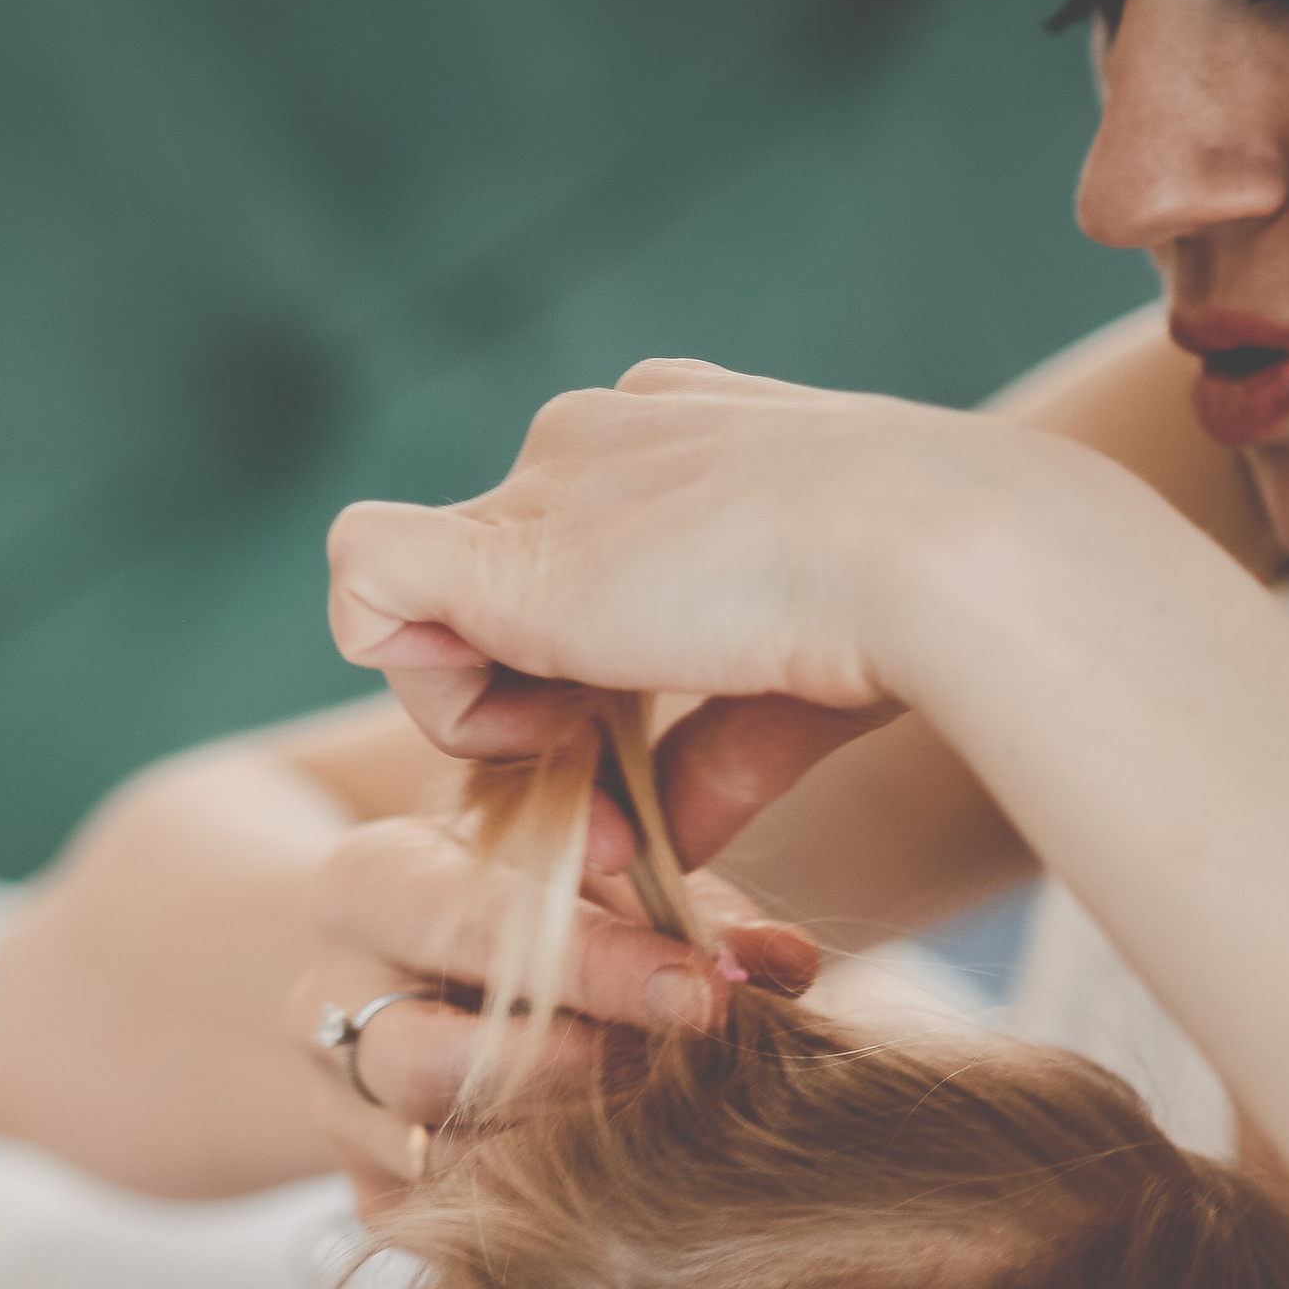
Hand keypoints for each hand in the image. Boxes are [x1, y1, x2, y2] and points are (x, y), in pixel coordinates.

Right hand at [294, 807, 817, 1208]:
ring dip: (565, 1156)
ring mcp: (336, 1114)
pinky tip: (614, 1187)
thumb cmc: (534, 903)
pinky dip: (537, 1216)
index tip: (704, 999)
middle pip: (434, 1062)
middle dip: (577, 1077)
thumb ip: (688, 906)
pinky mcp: (366, 1200)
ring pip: (444, 1161)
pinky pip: (450, 1229)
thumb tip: (782, 966)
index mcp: (369, 886)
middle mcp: (323, 1003)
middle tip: (694, 1078)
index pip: (474, 926)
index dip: (598, 967)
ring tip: (672, 1131)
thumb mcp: (599, 871)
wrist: (418, 973)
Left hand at [326, 362, 1018, 848]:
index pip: (567, 558)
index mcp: (680, 447)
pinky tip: (516, 724)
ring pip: (426, 598)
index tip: (637, 740)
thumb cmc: (899, 619)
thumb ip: (706, 763)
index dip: (577, 674)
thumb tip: (663, 846)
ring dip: (483, 709)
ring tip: (580, 748)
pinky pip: (362, 578)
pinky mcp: (496, 541)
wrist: (927, 557)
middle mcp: (599, 442)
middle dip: (524, 701)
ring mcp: (545, 479)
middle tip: (601, 771)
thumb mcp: (786, 697)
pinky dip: (412, 673)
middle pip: (487, 586)